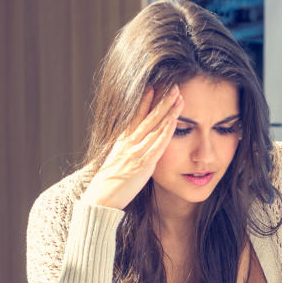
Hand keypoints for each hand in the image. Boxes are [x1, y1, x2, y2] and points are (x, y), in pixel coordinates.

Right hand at [81, 86, 183, 209]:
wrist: (102, 196)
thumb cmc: (111, 181)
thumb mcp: (117, 159)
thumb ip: (126, 148)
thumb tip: (131, 142)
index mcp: (123, 139)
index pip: (136, 115)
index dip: (146, 100)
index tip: (154, 85)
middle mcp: (129, 141)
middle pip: (149, 116)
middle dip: (162, 100)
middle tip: (174, 86)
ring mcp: (137, 151)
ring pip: (155, 126)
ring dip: (168, 111)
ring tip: (179, 98)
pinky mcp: (144, 163)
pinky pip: (157, 144)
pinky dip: (165, 132)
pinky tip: (173, 121)